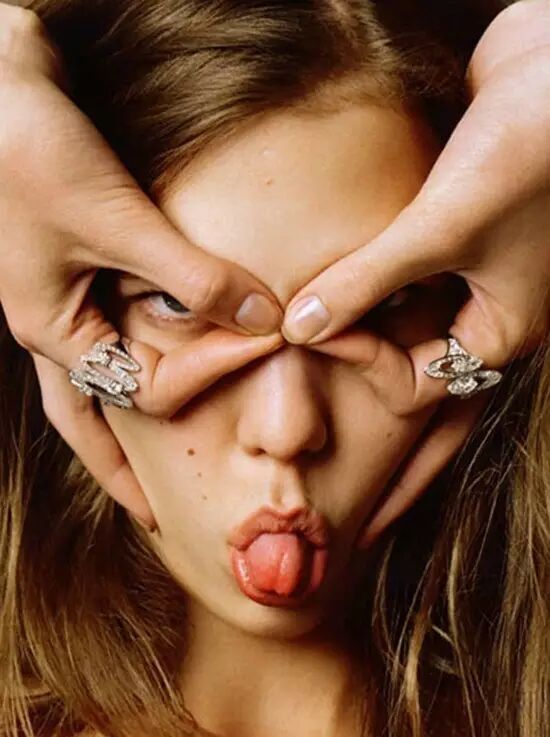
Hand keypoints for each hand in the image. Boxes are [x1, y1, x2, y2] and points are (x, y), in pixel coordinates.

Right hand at [0, 5, 282, 527]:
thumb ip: (191, 274)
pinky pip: (109, 338)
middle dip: (122, 469)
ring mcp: (60, 305)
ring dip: (125, 427)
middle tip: (153, 513)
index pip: (142, 387)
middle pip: (90, 422)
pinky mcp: (76, 274)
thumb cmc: (33, 152)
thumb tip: (263, 315)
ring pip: (96, 386)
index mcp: (53, 331)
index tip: (263, 344)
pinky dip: (137, 359)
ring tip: (146, 474)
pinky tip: (155, 366)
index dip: (209, 370)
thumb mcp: (116, 220)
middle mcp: (52, 329)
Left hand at [280, 1, 549, 542]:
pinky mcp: (457, 227)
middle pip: (410, 345)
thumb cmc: (524, 153)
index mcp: (502, 328)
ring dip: (362, 298)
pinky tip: (342, 248)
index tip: (312, 328)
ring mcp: (476, 266)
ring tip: (314, 288)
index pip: (421, 378)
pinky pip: (407, 263)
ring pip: (405, 305)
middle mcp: (490, 304)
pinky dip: (374, 262)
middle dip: (358, 334)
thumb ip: (366, 281)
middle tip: (305, 316)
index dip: (364, 359)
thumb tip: (300, 328)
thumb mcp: (438, 230)